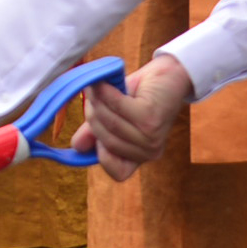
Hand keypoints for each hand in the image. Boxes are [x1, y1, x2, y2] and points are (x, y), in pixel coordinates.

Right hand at [76, 56, 193, 181]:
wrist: (170, 74)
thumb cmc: (140, 96)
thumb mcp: (113, 115)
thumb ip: (95, 132)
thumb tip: (76, 147)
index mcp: (140, 157)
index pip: (118, 172)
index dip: (100, 154)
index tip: (93, 132)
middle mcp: (149, 152)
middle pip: (107, 142)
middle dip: (93, 118)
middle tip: (91, 96)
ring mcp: (151, 137)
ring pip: (110, 124)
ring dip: (97, 102)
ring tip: (96, 87)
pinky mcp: (150, 118)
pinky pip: (118, 107)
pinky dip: (106, 93)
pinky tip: (103, 84)